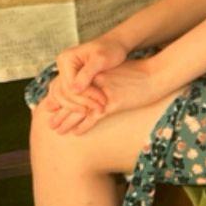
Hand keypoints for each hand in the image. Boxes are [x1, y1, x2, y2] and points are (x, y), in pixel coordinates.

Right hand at [45, 33, 126, 129]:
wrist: (114, 45)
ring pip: (63, 97)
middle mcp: (62, 67)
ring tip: (97, 110)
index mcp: (66, 59)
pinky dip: (76, 104)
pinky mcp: (70, 79)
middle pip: (64, 93)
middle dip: (83, 103)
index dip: (86, 96)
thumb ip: (87, 74)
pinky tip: (87, 111)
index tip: (102, 101)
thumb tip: (74, 90)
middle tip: (100, 109)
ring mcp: (65, 74)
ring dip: (79, 106)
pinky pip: (67, 96)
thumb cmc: (110, 49)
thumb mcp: (100, 60)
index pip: (70, 85)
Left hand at [45, 51, 168, 136]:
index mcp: (95, 73)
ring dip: (67, 121)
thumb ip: (101, 79)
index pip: (70, 86)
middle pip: (71, 98)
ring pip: (79, 110)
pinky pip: (94, 117)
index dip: (59, 97)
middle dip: (59, 111)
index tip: (50, 106)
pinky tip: (76, 133)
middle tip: (49, 122)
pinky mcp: (113, 103)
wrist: (156, 74)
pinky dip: (84, 126)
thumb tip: (90, 88)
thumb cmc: (138, 74)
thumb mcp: (116, 72)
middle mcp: (95, 82)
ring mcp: (103, 92)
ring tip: (58, 130)